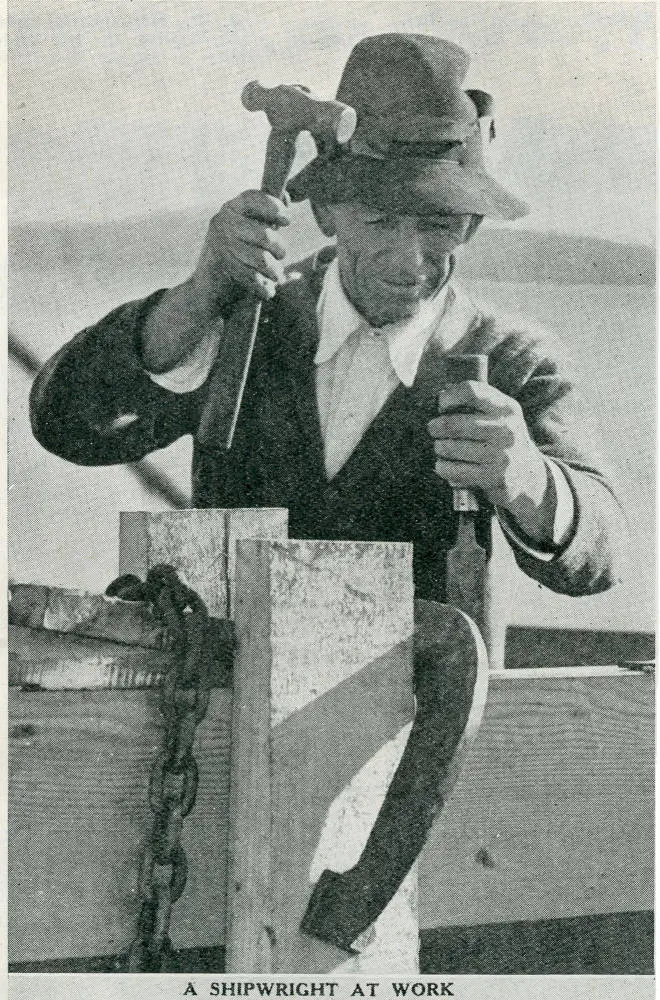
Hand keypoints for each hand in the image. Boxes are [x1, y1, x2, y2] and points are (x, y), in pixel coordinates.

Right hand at [193, 190, 289, 307]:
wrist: (206, 290)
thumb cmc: (236, 259)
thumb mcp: (251, 233)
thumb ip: (267, 217)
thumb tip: (286, 195)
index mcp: (230, 209)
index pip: (253, 198)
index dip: (274, 207)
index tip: (287, 221)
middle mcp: (222, 222)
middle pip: (265, 235)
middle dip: (279, 250)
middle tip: (280, 261)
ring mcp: (220, 243)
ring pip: (262, 259)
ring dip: (275, 272)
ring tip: (276, 277)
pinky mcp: (221, 265)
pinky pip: (253, 276)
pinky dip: (264, 287)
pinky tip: (267, 291)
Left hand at [427, 381, 552, 537]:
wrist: (528, 475)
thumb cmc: (502, 439)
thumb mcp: (499, 415)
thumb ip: (475, 401)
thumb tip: (442, 393)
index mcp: (507, 408)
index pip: (471, 391)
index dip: (449, 397)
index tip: (441, 405)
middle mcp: (507, 429)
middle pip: (453, 423)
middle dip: (435, 427)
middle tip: (433, 429)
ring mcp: (501, 454)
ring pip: (449, 448)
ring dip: (439, 448)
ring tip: (441, 448)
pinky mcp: (493, 477)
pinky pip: (452, 470)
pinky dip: (442, 468)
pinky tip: (446, 466)